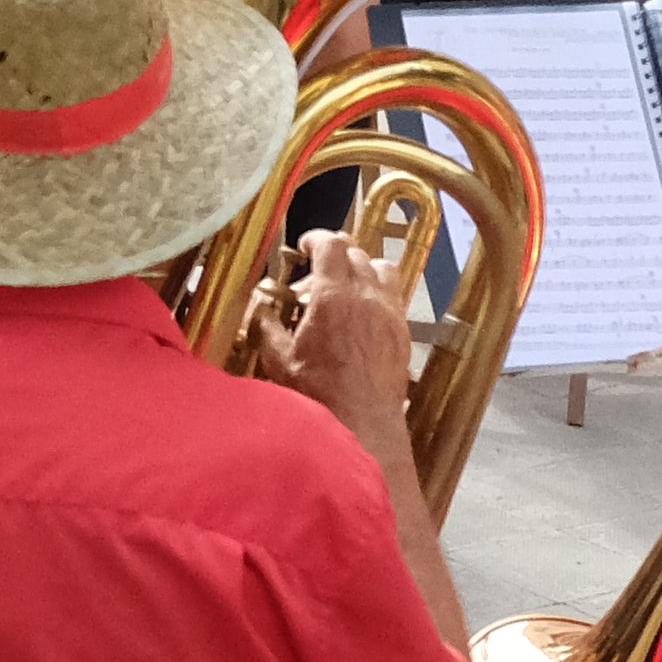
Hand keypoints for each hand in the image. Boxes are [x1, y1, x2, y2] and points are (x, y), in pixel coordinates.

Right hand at [279, 229, 405, 437]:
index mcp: (332, 296)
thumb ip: (266, 325)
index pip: (330, 244)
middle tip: (315, 274)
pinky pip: (395, 294)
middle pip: (355, 252)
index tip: (304, 246)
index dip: (316, 238)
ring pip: (381, 267)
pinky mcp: (403, 330)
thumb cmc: (318, 394)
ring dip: (361, 269)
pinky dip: (378, 291)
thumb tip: (258, 307)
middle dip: (333, 255)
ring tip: (345, 288)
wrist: (362, 423)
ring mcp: (389, 311)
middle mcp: (366, 296)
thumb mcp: (279, 359)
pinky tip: (362, 314)